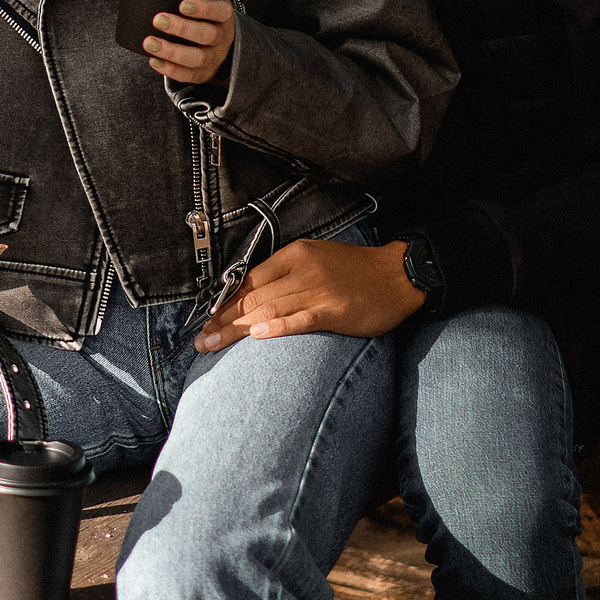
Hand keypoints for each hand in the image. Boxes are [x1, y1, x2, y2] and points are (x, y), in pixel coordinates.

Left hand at [115, 0, 234, 84]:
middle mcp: (222, 36)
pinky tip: (154, 61)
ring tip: (150, 43)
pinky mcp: (204, 73)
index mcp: (223, 14)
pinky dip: (171, 70)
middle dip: (182, 28)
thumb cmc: (198, 17)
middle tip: (158, 20)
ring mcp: (214, 57)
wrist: (217, 44)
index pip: (220, 11)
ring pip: (197, 58)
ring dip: (172, 51)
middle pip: (207, 35)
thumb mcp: (193, 1)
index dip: (203, 8)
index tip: (182, 4)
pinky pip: (189, 75)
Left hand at [194, 239, 423, 352]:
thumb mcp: (317, 260)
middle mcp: (301, 270)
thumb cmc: (357, 271)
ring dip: (236, 329)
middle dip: (222, 320)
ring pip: (268, 309)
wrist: (399, 274)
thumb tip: (253, 297)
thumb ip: (287, 275)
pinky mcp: (334, 310)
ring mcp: (317, 289)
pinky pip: (301, 319)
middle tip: (201, 340)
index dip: (223, 302)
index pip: (248, 280)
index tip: (206, 321)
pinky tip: (257, 335)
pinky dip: (277, 327)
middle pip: (252, 296)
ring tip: (214, 344)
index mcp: (294, 255)